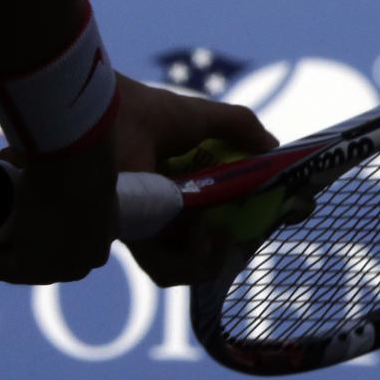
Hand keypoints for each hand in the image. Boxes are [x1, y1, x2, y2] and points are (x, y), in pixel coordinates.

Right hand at [0, 138, 117, 284]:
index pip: (53, 251)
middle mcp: (80, 267)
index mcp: (97, 249)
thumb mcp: (81, 161)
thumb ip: (70, 151)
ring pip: (12, 267)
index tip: (0, 214)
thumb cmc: (85, 158)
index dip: (22, 237)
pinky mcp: (33, 268)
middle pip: (31, 261)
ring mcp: (57, 272)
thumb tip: (44, 145)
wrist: (83, 164)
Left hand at [113, 73, 277, 286]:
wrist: (106, 110)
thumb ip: (239, 127)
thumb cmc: (144, 110)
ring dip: (211, 259)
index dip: (235, 229)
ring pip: (180, 269)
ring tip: (222, 234)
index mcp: (167, 191)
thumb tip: (273, 147)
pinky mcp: (131, 238)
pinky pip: (166, 268)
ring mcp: (140, 230)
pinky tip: (207, 232)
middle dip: (226, 251)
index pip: (204, 227)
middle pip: (193, 255)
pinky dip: (194, 259)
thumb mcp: (202, 118)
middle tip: (243, 232)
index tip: (259, 219)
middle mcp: (152, 215)